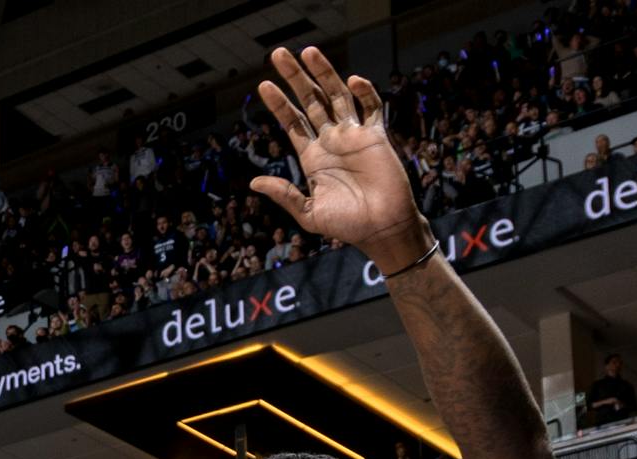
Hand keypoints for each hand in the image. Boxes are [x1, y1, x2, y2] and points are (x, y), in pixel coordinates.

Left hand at [249, 47, 430, 271]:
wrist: (382, 230)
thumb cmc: (347, 226)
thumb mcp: (309, 212)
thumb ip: (285, 195)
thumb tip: (254, 184)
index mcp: (313, 157)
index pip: (293, 122)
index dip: (279, 104)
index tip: (263, 85)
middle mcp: (331, 141)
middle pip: (311, 101)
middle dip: (294, 78)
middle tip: (278, 54)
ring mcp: (353, 136)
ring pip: (336, 95)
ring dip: (323, 73)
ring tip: (307, 51)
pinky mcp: (376, 136)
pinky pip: (371, 107)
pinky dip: (363, 92)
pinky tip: (351, 81)